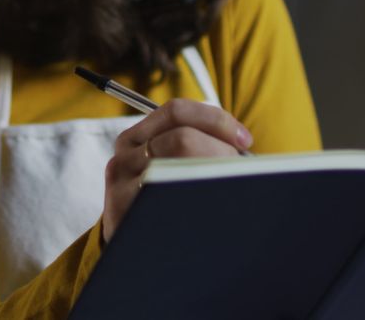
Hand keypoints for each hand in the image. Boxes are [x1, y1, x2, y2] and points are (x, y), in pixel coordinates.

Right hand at [101, 99, 252, 242]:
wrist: (135, 251)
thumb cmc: (166, 205)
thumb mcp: (170, 168)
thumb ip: (196, 145)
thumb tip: (242, 143)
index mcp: (136, 138)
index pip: (177, 111)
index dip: (216, 121)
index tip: (244, 140)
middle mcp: (123, 157)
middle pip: (181, 138)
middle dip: (220, 150)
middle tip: (239, 171)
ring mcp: (120, 186)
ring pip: (178, 169)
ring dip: (212, 176)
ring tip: (229, 190)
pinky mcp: (123, 214)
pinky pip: (168, 199)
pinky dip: (197, 201)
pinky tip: (211, 213)